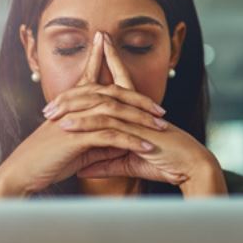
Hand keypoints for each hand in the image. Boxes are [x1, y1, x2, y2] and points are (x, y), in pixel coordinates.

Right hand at [0, 32, 166, 198]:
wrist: (20, 174)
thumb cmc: (46, 161)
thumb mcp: (77, 146)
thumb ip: (97, 138)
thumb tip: (121, 138)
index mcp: (71, 103)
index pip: (96, 81)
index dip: (112, 69)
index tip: (141, 81)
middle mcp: (74, 105)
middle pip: (113, 93)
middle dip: (140, 100)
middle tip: (161, 110)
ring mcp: (75, 119)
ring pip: (115, 112)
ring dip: (141, 120)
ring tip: (162, 128)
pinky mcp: (76, 137)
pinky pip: (111, 135)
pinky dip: (132, 140)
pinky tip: (148, 147)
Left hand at [60, 33, 227, 196]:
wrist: (191, 167)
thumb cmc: (166, 163)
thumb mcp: (128, 163)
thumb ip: (105, 163)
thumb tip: (81, 168)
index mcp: (136, 112)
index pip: (116, 85)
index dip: (100, 73)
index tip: (76, 74)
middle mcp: (135, 109)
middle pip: (101, 91)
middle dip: (75, 92)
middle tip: (51, 101)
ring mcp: (136, 117)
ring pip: (99, 105)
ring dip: (73, 108)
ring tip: (50, 114)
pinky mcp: (138, 130)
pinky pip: (107, 124)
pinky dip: (85, 124)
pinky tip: (67, 126)